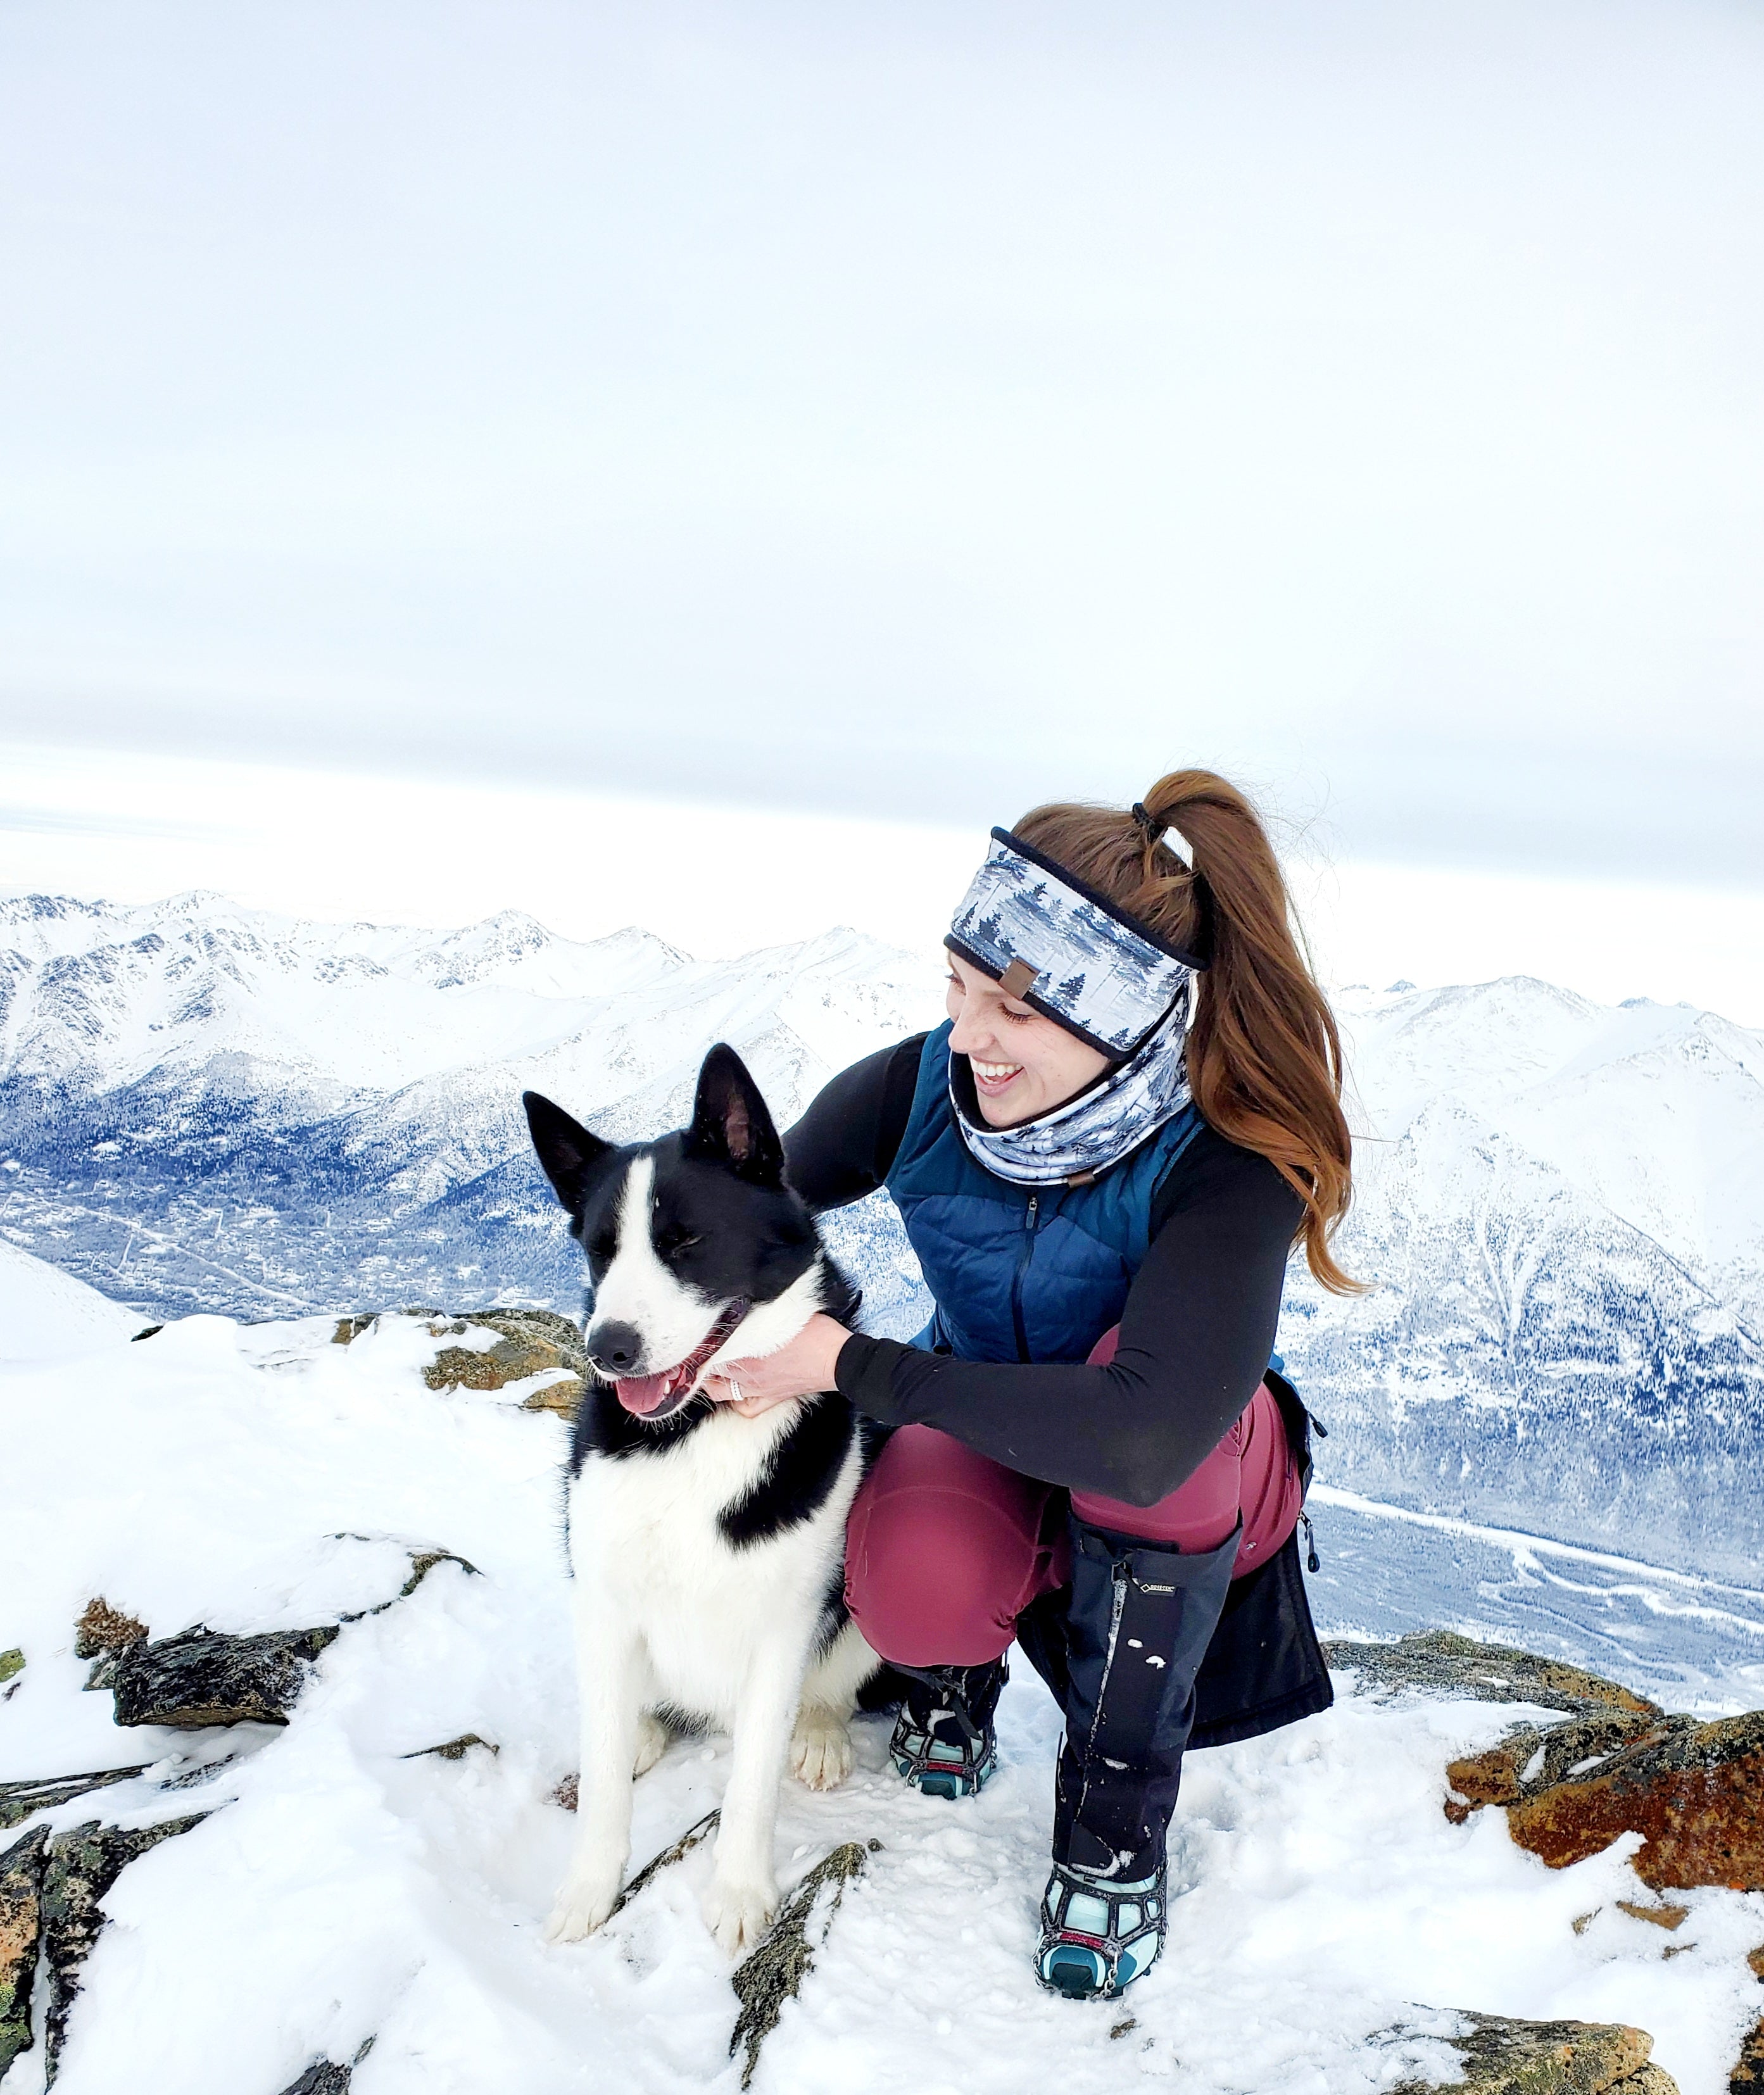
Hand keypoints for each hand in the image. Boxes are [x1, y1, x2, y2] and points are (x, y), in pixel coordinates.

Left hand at [698, 1313, 850, 1417]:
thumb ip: (758, 1309)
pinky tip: (737, 1390)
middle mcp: (746, 1373)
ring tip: (716, 1367)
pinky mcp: (771, 1399)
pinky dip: (736, 1400)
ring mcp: (757, 1389)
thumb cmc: (816, 1333)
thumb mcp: (783, 1310)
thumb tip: (744, 1298)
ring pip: (720, 1390)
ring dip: (715, 1379)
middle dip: (704, 1360)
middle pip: (710, 1370)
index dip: (701, 1342)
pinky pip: (744, 1408)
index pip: (710, 1349)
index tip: (699, 1334)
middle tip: (705, 1349)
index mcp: (746, 1348)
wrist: (839, 1359)